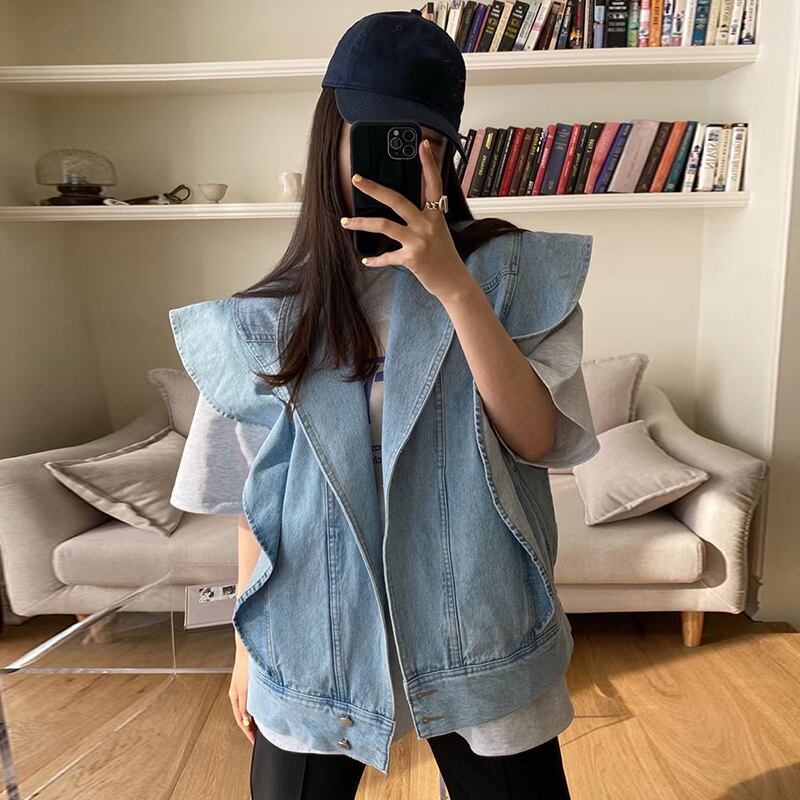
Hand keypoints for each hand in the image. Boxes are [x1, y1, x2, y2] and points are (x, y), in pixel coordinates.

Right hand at [230, 643, 255, 743]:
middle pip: (245, 716)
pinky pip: (255, 701)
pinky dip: (259, 708)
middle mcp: (240, 694)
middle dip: (252, 727)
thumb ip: (245, 705)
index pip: (241, 720)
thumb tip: (246, 720)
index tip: (254, 742)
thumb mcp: (245, 689)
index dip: (248, 732)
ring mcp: (246, 688)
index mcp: (235, 697)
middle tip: (260, 737)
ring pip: (250, 708)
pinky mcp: (252, 683)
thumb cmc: (246, 665)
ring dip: (256, 718)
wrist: (250, 647)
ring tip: (264, 727)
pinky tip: (265, 709)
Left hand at [340, 138, 471, 301]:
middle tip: (356, 179)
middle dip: (374, 188)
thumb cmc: (444, 256)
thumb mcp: (438, 231)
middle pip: (397, 200)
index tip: (421, 144)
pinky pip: (387, 256)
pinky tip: (366, 260)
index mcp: (436, 215)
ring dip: (362, 223)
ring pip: (384, 225)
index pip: (433, 184)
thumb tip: (400, 206)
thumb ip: (423, 218)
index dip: (429, 163)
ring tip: (346, 221)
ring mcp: (419, 241)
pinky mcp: (411, 259)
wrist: (454, 282)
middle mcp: (427, 225)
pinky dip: (375, 259)